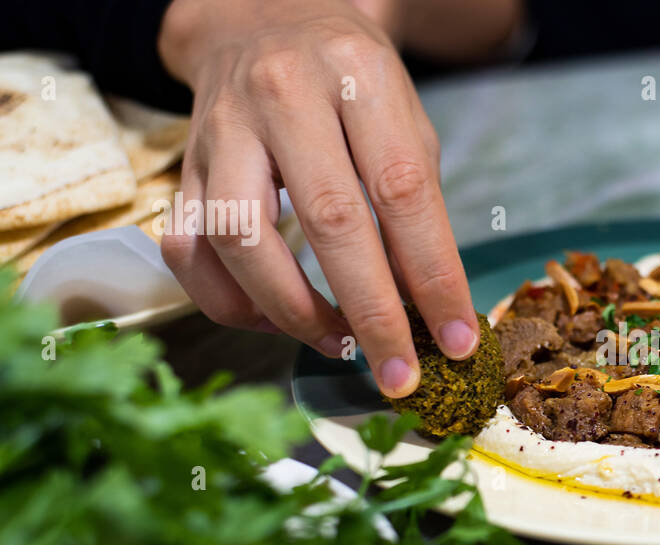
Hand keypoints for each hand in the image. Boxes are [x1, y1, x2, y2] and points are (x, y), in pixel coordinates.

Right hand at [158, 0, 478, 397]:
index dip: (433, 277)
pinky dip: (230, 302)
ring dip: (293, 313)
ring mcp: (222, 128)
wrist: (265, 20)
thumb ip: (417, 211)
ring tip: (336, 342)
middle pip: (329, 221)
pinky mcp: (182, 163)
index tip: (456, 340)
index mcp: (358, 78)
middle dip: (371, 314)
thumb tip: (427, 311)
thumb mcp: (405, 123)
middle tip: (399, 374)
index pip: (403, 192)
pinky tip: (274, 318)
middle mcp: (285, 96)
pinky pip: (189, 250)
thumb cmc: (350, 84)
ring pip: (242, 240)